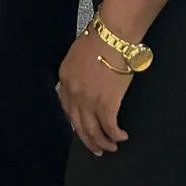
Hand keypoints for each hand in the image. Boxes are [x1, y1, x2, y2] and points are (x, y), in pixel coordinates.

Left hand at [56, 28, 132, 156]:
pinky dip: (115, 135)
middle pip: (78, 124)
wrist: (112, 37)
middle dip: (87, 140)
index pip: (67, 108)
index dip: (75, 121)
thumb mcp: (77, 55)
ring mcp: (89, 100)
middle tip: (95, 148)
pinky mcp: (107, 104)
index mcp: (65, 79)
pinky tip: (121, 137)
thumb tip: (85, 83)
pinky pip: (109, 127)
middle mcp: (74, 93)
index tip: (81, 128)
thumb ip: (77, 73)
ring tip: (110, 147)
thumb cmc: (99, 39)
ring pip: (92, 130)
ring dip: (102, 142)